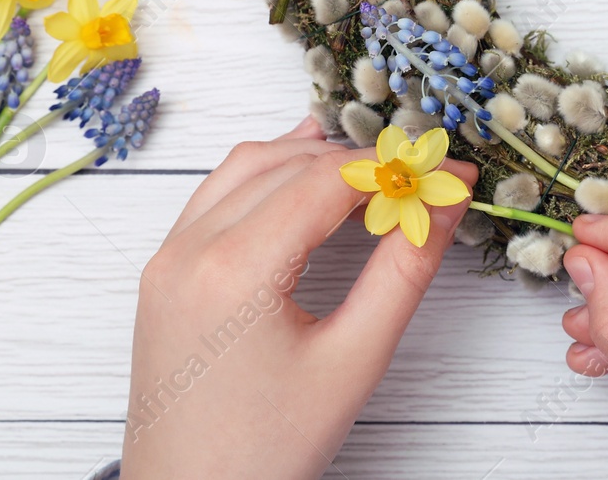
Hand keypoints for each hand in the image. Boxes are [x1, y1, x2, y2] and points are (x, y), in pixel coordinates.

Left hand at [120, 117, 476, 479]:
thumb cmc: (265, 449)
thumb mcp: (353, 361)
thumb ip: (403, 272)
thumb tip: (443, 203)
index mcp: (234, 272)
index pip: (325, 182)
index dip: (392, 168)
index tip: (445, 172)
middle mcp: (189, 251)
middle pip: (287, 165)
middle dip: (357, 161)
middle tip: (418, 174)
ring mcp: (167, 259)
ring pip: (246, 167)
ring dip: (309, 159)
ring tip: (372, 174)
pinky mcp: (162, 273)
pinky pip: (216, 195)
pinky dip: (267, 176)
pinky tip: (306, 182)